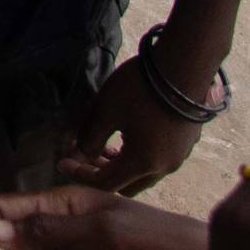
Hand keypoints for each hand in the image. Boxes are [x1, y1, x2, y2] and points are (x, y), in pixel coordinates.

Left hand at [61, 50, 209, 194]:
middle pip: (127, 185)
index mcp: (142, 163)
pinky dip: (140, 157)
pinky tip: (131, 136)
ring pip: (145, 174)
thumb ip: (90, 136)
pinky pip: (159, 160)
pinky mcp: (188, 143)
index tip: (62, 162)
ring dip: (123, 166)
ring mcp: (180, 156)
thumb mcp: (106, 109)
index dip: (80, 175)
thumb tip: (80, 153)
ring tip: (106, 146)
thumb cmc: (141, 88)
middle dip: (103, 174)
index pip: (105, 183)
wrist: (186, 64)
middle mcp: (164, 167)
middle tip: (86, 156)